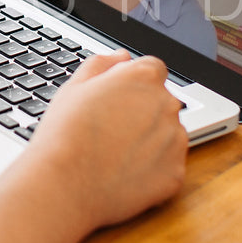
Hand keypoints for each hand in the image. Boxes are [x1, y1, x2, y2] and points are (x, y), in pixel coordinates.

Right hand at [29, 51, 187, 229]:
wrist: (66, 185)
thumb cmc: (65, 134)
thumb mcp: (74, 87)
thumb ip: (102, 65)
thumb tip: (121, 57)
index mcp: (144, 78)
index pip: (152, 70)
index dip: (133, 84)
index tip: (116, 100)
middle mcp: (167, 104)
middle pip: (162, 102)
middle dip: (142, 111)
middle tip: (110, 129)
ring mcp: (175, 141)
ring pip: (168, 134)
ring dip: (150, 139)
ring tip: (115, 154)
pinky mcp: (176, 174)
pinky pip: (169, 166)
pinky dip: (153, 170)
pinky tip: (125, 173)